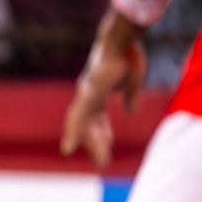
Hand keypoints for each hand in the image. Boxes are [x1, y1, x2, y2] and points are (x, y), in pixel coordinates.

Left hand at [61, 9, 146, 168]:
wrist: (122, 38)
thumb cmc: (127, 55)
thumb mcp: (133, 82)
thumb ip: (130, 98)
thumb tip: (130, 113)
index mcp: (99, 93)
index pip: (98, 119)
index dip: (102, 133)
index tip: (106, 146)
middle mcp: (89, 94)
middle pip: (88, 124)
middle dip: (94, 142)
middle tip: (101, 162)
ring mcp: (87, 93)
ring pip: (80, 121)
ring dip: (79, 139)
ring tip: (68, 153)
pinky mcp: (90, 91)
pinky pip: (81, 114)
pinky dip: (75, 130)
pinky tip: (70, 142)